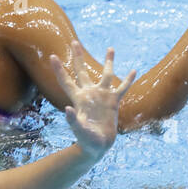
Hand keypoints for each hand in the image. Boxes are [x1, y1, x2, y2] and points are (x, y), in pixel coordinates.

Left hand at [50, 42, 136, 156]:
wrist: (98, 146)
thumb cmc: (86, 140)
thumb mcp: (78, 130)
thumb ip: (72, 121)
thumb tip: (67, 109)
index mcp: (78, 99)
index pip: (66, 81)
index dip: (60, 69)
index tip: (52, 56)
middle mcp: (89, 94)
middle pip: (82, 71)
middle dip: (78, 57)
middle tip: (74, 42)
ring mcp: (102, 97)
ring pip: (106, 75)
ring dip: (109, 62)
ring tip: (111, 48)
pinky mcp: (113, 102)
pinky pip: (122, 89)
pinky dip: (128, 80)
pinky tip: (134, 70)